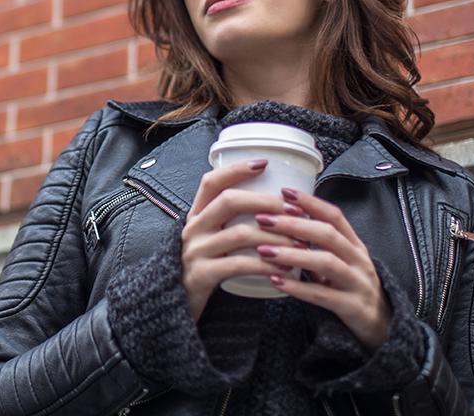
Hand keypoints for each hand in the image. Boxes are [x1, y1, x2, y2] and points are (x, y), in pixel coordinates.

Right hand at [180, 159, 303, 321]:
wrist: (173, 309)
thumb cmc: (203, 271)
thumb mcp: (209, 242)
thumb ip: (229, 225)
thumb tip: (274, 209)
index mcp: (196, 216)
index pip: (211, 182)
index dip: (236, 170)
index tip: (264, 164)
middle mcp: (192, 229)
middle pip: (228, 201)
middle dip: (266, 201)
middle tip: (294, 211)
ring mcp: (195, 252)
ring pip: (240, 234)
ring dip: (275, 237)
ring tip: (300, 244)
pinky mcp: (201, 276)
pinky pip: (239, 265)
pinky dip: (266, 265)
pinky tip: (284, 268)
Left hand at [253, 186, 391, 348]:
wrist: (384, 328)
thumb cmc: (353, 289)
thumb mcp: (343, 262)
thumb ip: (320, 245)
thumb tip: (285, 220)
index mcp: (355, 245)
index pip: (334, 215)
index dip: (310, 202)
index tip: (284, 192)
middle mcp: (359, 260)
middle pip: (327, 235)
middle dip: (294, 224)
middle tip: (263, 219)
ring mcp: (358, 284)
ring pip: (326, 262)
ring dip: (293, 254)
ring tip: (264, 250)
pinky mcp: (353, 308)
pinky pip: (323, 296)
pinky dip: (298, 287)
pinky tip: (276, 281)